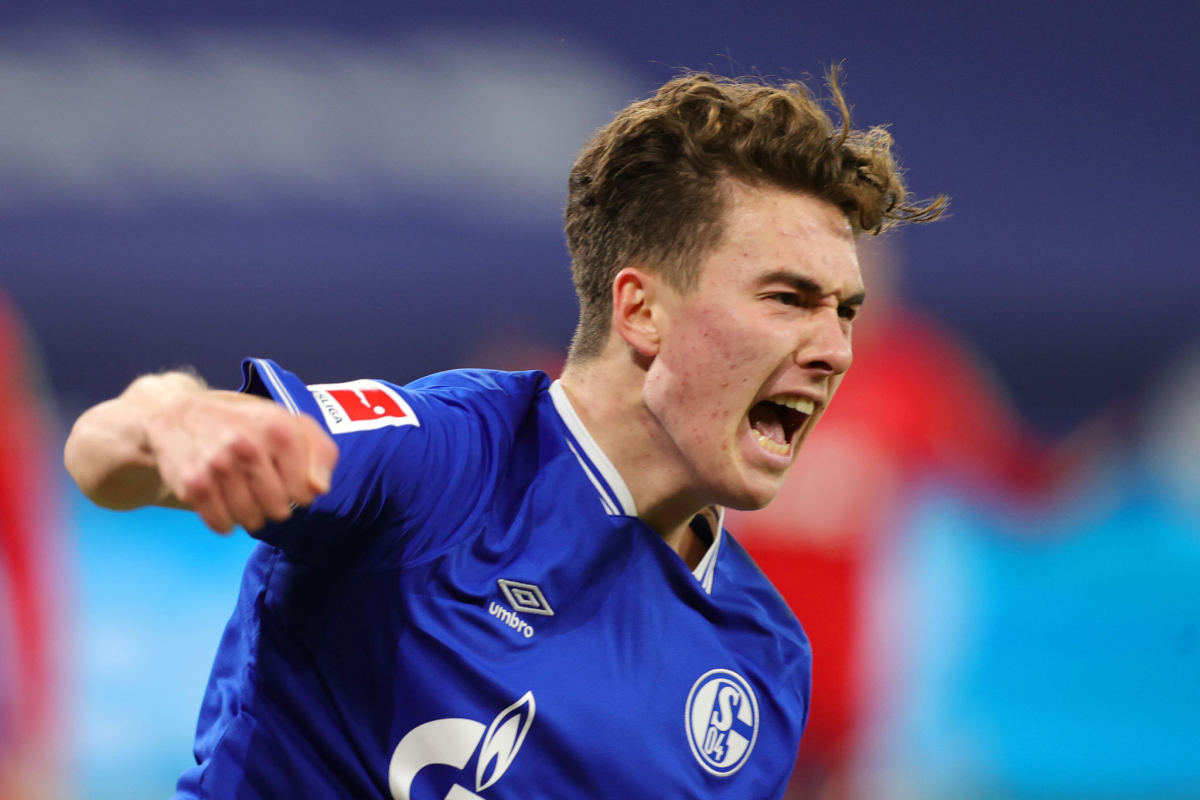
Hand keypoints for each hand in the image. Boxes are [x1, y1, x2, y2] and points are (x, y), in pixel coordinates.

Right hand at [144, 391, 338, 533]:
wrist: (180, 417)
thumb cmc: (246, 424)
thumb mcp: (291, 424)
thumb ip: (320, 452)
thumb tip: (319, 489)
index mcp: (279, 430)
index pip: (304, 491)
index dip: (299, 493)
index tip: (287, 480)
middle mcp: (247, 446)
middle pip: (279, 510)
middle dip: (275, 505)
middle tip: (262, 487)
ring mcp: (218, 466)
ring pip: (251, 520)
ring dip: (250, 514)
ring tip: (242, 492)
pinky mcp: (194, 484)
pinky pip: (222, 525)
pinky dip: (225, 520)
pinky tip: (222, 499)